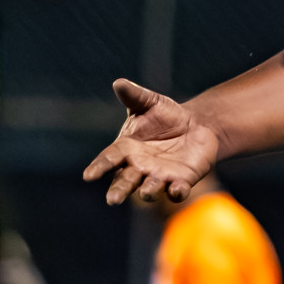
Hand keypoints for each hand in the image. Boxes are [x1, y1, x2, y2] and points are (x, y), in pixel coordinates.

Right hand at [82, 78, 220, 204]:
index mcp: (126, 149)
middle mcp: (139, 167)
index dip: (99, 167)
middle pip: (125, 182)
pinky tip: (177, 189)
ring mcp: (160, 176)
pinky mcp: (181, 181)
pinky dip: (177, 192)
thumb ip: (134, 96)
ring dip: (148, 192)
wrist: (195, 126)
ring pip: (150, 189)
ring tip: (146, 192)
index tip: (88, 176)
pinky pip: (177, 191)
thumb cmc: (165, 116)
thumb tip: (119, 83)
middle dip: (119, 190)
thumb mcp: (150, 102)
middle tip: (112, 200)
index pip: (109, 159)